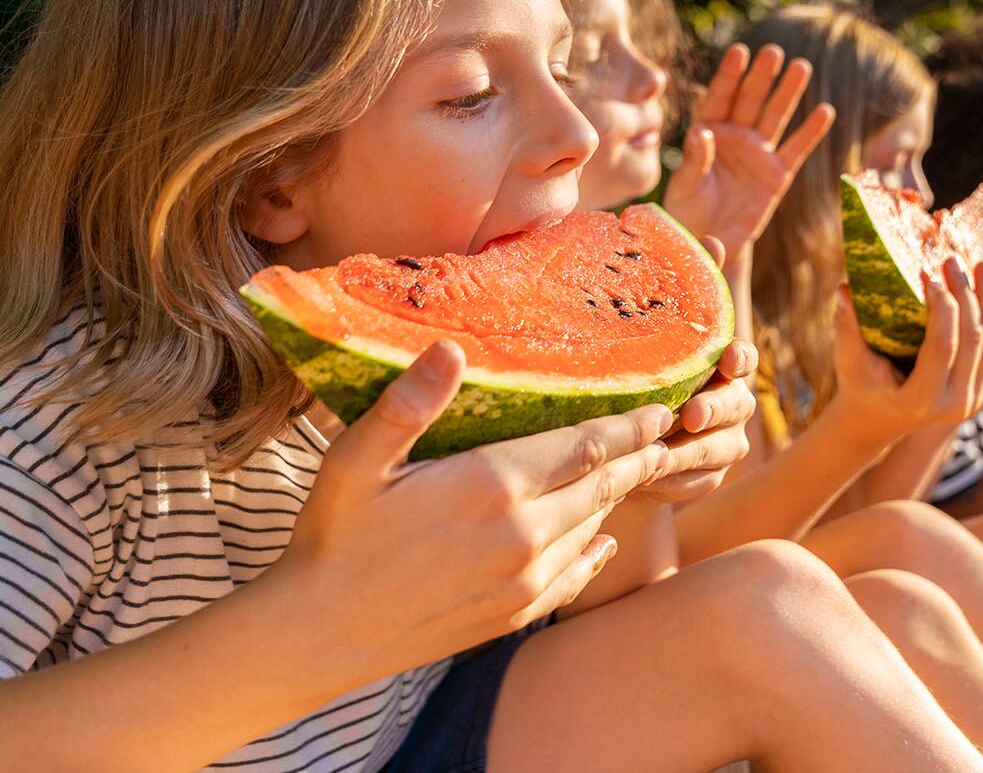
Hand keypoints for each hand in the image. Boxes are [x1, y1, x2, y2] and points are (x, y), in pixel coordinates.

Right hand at [274, 341, 690, 675]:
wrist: (318, 634)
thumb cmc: (333, 536)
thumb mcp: (355, 459)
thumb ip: (408, 404)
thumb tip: (451, 347)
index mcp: (492, 484)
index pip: (584, 445)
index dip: (628, 426)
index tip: (659, 408)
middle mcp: (522, 534)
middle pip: (600, 485)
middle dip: (635, 456)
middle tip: (665, 433)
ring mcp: (522, 580)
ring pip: (590, 526)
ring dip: (614, 498)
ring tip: (633, 471)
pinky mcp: (512, 615)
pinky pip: (573, 577)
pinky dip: (594, 552)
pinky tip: (602, 540)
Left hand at [633, 232, 756, 501]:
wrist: (627, 429)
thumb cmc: (648, 366)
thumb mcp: (659, 328)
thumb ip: (688, 286)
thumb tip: (712, 238)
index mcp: (723, 364)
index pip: (743, 357)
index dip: (739, 357)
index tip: (728, 355)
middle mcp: (732, 401)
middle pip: (736, 406)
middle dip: (715, 410)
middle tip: (691, 414)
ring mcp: (722, 442)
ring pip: (720, 449)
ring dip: (692, 452)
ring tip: (661, 453)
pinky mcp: (706, 477)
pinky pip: (698, 483)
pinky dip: (675, 482)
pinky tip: (649, 479)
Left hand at [661, 43, 835, 261]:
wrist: (710, 240)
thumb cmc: (688, 211)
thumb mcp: (685, 187)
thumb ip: (694, 161)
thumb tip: (700, 133)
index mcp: (707, 133)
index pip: (719, 98)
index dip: (729, 75)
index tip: (740, 51)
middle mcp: (734, 137)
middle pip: (750, 100)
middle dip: (761, 77)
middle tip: (773, 52)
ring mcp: (758, 153)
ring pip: (775, 117)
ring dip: (787, 92)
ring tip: (801, 67)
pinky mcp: (777, 175)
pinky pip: (796, 150)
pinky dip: (811, 132)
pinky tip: (825, 110)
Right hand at [826, 258, 982, 447]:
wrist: (881, 419)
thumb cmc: (860, 386)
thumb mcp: (849, 361)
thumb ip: (847, 327)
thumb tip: (844, 288)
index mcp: (921, 400)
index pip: (942, 346)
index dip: (941, 308)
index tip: (930, 276)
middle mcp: (955, 403)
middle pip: (971, 340)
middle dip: (965, 295)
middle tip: (951, 261)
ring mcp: (973, 396)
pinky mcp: (982, 386)